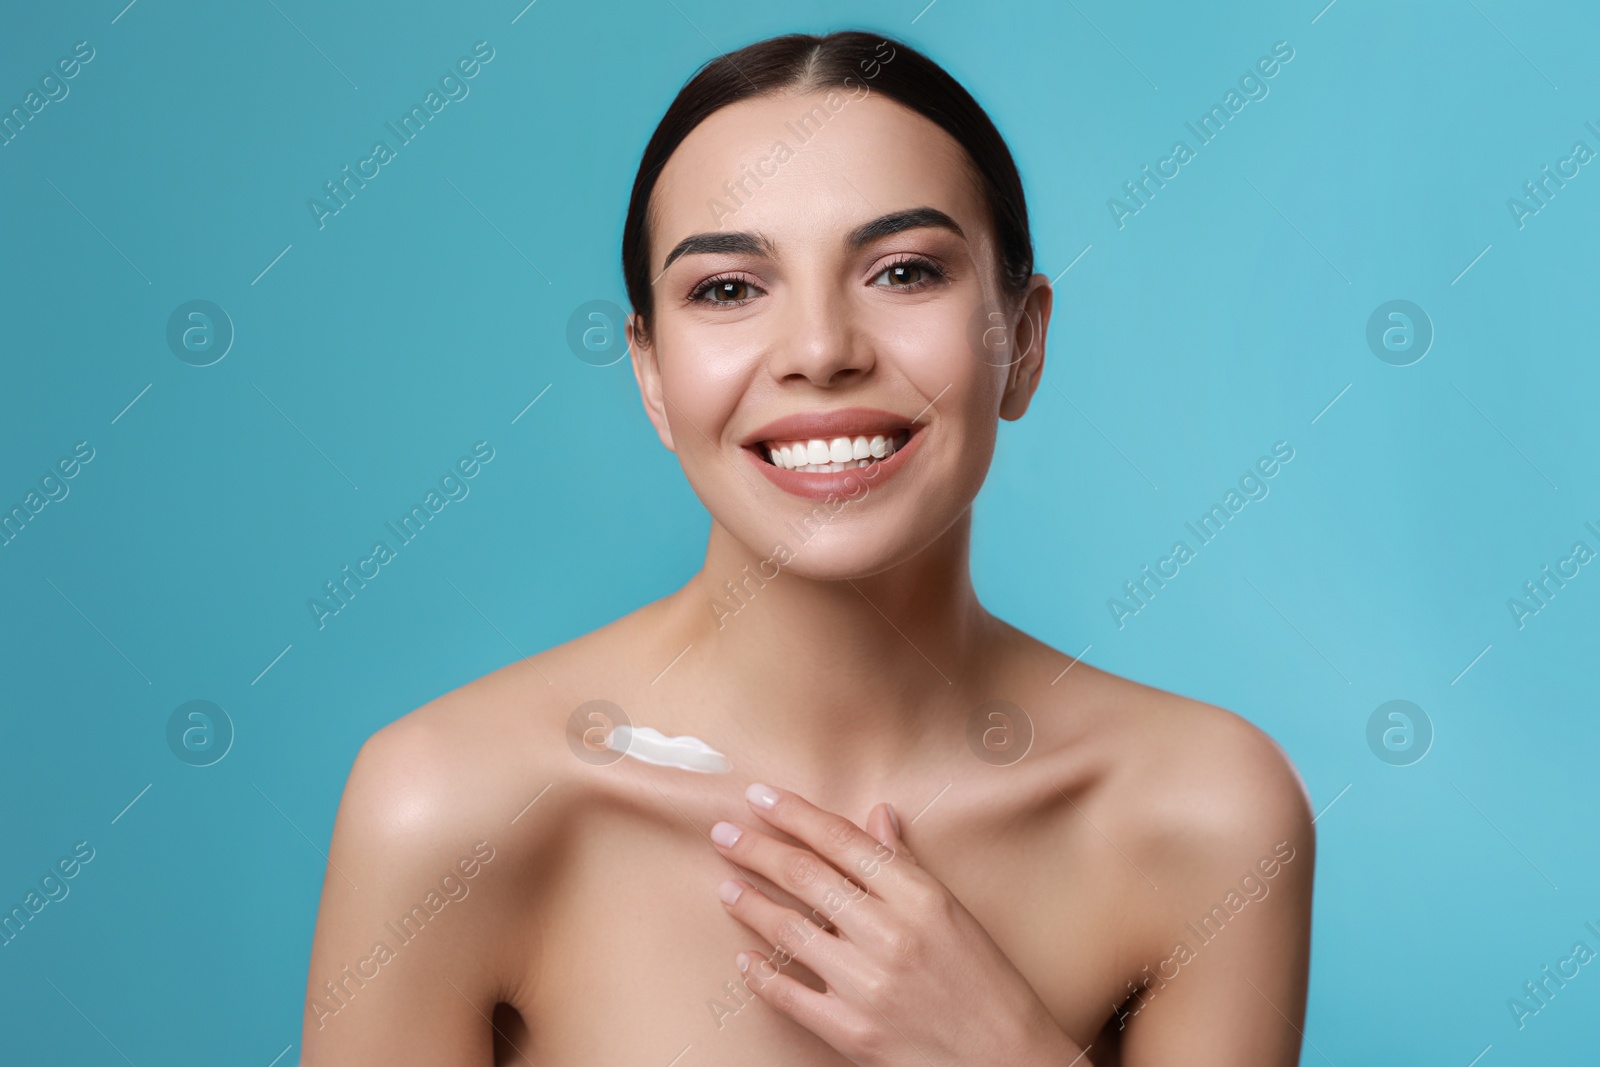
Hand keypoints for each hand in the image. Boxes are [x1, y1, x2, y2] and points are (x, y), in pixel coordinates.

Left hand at [709, 782, 1089, 1065]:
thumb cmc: (985, 982)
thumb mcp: (953, 912)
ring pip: (789, 931)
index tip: (759, 798)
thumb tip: (877, 815)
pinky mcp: (853, 1031)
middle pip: (806, 877)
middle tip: (722, 833)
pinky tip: (746, 959)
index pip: (842, 841)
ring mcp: (868, 984)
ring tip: (726, 887)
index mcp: (919, 897)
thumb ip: (906, 865)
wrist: (1009, 1059)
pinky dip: (762, 975)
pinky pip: (791, 996)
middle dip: (757, 849)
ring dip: (751, 904)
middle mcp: (890, 934)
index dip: (795, 814)